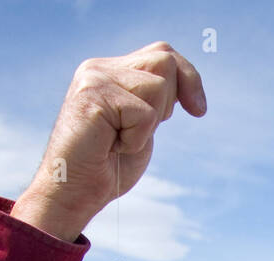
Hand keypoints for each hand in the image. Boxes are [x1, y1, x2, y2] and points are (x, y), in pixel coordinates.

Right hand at [11, 42, 206, 241]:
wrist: (74, 193)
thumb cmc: (107, 167)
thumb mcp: (141, 126)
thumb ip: (155, 100)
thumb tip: (187, 84)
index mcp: (111, 71)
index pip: (163, 53)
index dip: (189, 78)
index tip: (198, 111)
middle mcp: (99, 68)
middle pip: (165, 61)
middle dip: (169, 102)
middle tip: (140, 131)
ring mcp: (94, 79)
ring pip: (158, 86)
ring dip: (148, 126)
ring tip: (120, 139)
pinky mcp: (93, 97)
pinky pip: (144, 114)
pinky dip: (136, 140)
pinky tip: (111, 147)